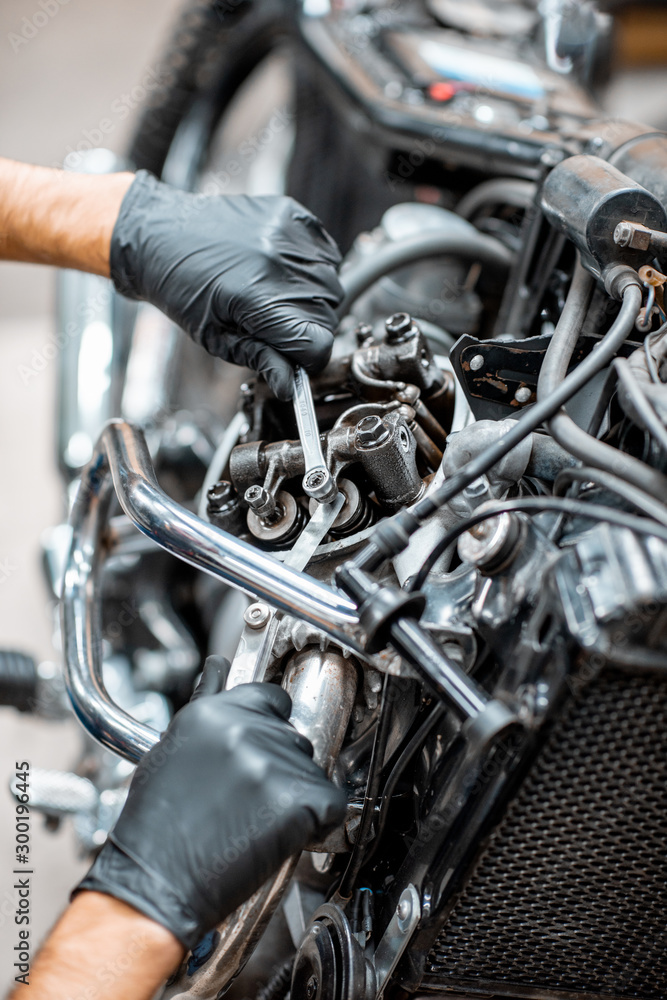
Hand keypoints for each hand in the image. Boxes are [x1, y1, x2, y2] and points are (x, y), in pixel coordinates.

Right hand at [76, 658, 346, 949]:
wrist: (156, 882)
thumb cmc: (155, 829)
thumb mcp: (170, 752)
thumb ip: (208, 715)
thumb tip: (222, 681)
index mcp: (213, 713)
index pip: (272, 697)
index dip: (271, 727)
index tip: (265, 747)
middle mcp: (246, 729)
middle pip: (293, 736)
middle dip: (281, 766)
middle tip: (251, 800)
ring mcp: (274, 762)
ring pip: (312, 770)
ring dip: (295, 795)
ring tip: (256, 822)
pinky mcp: (299, 798)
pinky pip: (332, 803)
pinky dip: (320, 822)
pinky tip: (285, 835)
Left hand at [110, 172, 342, 399]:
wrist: (161, 234)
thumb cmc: (181, 287)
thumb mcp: (215, 337)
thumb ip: (260, 360)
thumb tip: (290, 386)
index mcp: (254, 298)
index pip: (317, 342)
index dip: (309, 358)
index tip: (295, 358)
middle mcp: (276, 262)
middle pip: (327, 316)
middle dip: (307, 329)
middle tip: (274, 324)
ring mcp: (286, 234)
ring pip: (331, 285)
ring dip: (311, 299)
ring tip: (275, 295)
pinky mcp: (291, 215)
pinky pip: (326, 253)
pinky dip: (312, 269)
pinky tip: (282, 271)